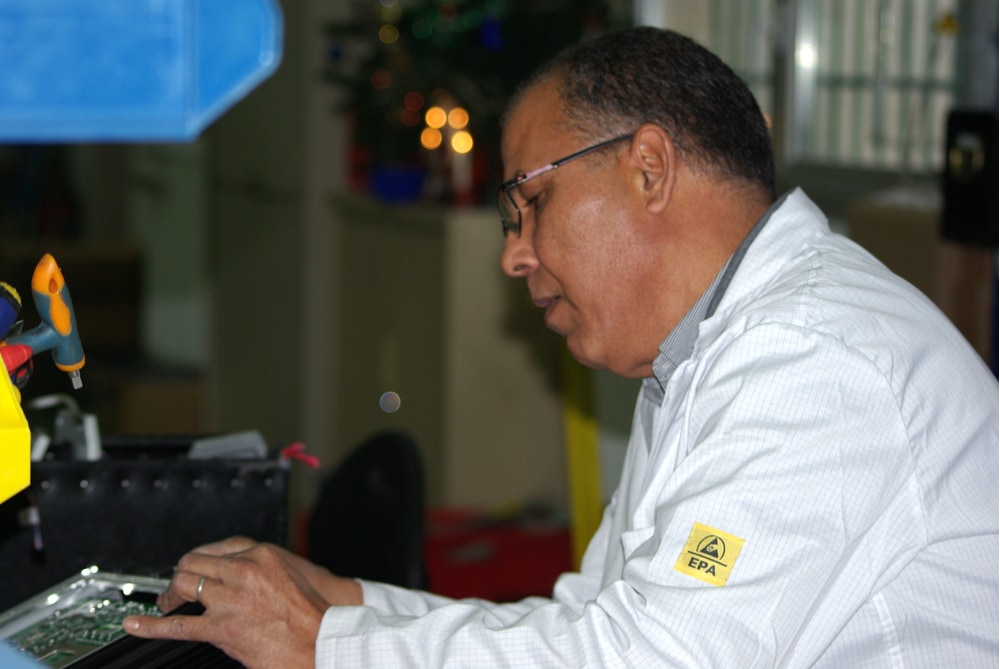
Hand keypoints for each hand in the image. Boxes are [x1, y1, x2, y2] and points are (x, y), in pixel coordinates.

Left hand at [122, 537, 357, 668]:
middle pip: (193, 563)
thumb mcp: (287, 574)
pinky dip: (152, 625)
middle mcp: (241, 571)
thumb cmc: (310, 613)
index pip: (214, 551)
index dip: (199, 563)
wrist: (321, 640)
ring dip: (171, 596)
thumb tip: (233, 575)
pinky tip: (136, 624)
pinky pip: (178, 625)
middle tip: (178, 589)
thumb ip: (257, 569)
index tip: (194, 570)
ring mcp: (229, 599)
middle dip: (181, 576)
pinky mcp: (221, 628)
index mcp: (258, 555)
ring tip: (167, 605)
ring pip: (183, 586)